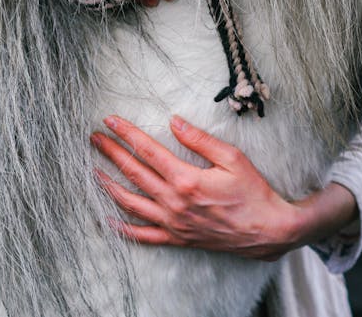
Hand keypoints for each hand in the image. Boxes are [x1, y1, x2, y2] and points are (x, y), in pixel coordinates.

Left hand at [90, 115, 357, 260]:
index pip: (148, 151)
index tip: (110, 121)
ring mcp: (174, 223)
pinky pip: (144, 236)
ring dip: (110, 186)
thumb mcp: (232, 158)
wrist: (267, 230)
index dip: (127, 134)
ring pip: (131, 203)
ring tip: (94, 171)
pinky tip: (109, 219)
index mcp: (186, 179)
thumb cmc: (253, 192)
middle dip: (111, 153)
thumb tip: (174, 122)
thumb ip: (200, 140)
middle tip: (95, 139)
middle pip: (134, 173)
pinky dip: (124, 228)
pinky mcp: (178, 238)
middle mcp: (174, 202)